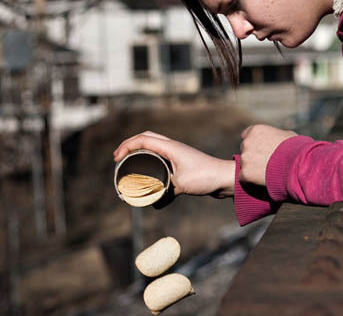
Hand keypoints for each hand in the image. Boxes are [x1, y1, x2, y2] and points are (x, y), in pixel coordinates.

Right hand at [113, 131, 234, 197]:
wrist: (225, 178)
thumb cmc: (206, 177)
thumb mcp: (181, 186)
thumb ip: (165, 194)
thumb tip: (153, 205)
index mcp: (171, 147)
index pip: (144, 140)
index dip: (127, 146)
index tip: (116, 158)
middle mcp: (174, 147)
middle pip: (147, 137)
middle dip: (130, 144)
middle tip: (118, 157)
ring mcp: (178, 153)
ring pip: (155, 144)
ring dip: (140, 149)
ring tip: (129, 162)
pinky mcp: (182, 160)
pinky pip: (162, 154)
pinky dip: (151, 157)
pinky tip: (147, 169)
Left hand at [239, 124, 297, 186]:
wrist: (297, 163)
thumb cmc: (296, 148)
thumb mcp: (287, 135)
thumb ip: (276, 136)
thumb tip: (279, 140)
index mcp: (256, 130)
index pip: (247, 136)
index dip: (255, 144)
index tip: (262, 150)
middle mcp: (247, 142)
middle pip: (245, 151)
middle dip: (253, 156)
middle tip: (265, 163)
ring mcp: (245, 158)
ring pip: (244, 165)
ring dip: (252, 169)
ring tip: (267, 173)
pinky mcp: (245, 173)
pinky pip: (244, 178)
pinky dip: (251, 181)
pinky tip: (262, 180)